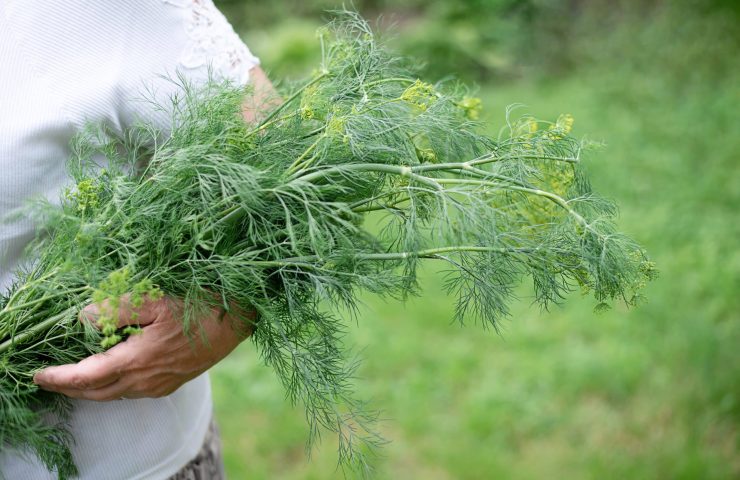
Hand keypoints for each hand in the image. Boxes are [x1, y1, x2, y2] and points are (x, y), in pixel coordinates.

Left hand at [33, 295, 253, 400]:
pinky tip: (111, 373)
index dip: (59, 378)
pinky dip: (112, 387)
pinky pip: (132, 392)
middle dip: (69, 389)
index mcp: (137, 360)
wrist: (237, 320)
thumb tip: (84, 319)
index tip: (38, 375)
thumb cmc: (199, 305)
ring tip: (74, 377)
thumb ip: (115, 309)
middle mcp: (146, 380)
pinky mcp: (171, 383)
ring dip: (90, 389)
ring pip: (114, 394)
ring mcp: (160, 384)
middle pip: (96, 393)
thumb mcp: (155, 298)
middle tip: (48, 379)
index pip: (86, 377)